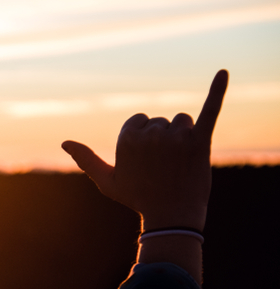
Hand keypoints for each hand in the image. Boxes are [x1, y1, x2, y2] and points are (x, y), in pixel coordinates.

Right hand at [61, 70, 227, 231]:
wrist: (172, 216)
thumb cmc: (137, 198)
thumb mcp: (106, 181)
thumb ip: (86, 159)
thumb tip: (64, 142)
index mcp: (127, 139)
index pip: (139, 122)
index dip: (143, 140)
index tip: (146, 161)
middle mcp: (151, 134)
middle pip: (161, 122)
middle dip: (163, 140)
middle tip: (164, 167)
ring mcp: (177, 137)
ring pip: (182, 121)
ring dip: (183, 136)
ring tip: (181, 161)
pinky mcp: (201, 140)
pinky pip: (210, 110)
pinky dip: (218, 90)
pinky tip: (223, 72)